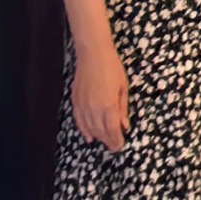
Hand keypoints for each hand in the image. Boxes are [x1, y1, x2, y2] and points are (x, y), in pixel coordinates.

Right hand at [72, 38, 130, 152]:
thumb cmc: (111, 67)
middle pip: (101, 132)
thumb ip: (123, 109)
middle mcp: (94, 108)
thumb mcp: (123, 88)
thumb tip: (124, 125)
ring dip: (97, 137)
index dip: (116, 141)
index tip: (119, 145)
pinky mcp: (76, 101)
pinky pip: (79, 121)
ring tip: (103, 141)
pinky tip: (88, 135)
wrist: (93, 54)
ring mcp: (83, 105)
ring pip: (89, 128)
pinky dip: (83, 130)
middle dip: (108, 141)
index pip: (112, 130)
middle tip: (114, 145)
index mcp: (108, 105)